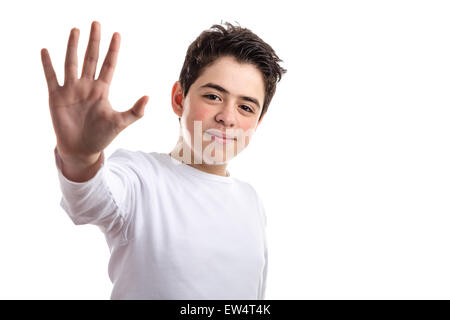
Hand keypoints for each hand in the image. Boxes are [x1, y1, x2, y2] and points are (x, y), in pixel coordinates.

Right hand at [41, 21, 147, 163]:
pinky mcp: (56, 96)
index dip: (113, 50)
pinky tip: (45, 51)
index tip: (117, 34)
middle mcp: (87, 86)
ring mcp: (71, 89)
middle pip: (91, 58)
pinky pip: (51, 77)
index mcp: (102, 90)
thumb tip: (148, 97)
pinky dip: (48, 64)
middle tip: (96, 23)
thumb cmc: (102, 136)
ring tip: (75, 30)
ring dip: (73, 46)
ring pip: (72, 63)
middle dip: (94, 41)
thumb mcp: (120, 123)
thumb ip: (135, 111)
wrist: (82, 149)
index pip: (108, 65)